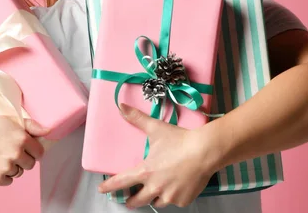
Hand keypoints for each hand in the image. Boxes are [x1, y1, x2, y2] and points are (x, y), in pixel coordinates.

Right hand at [0, 116, 49, 185]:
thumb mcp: (10, 120)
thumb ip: (31, 126)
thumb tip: (48, 131)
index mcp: (21, 138)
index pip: (39, 152)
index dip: (32, 150)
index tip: (24, 148)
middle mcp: (15, 153)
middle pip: (30, 164)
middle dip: (22, 158)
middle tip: (8, 150)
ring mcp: (6, 167)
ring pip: (19, 173)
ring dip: (12, 167)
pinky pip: (9, 180)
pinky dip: (3, 175)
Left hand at [98, 104, 219, 208]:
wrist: (206, 151)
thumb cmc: (179, 140)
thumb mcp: (155, 128)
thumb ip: (137, 118)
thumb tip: (121, 106)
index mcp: (145, 171)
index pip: (121, 182)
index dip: (110, 187)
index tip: (102, 190)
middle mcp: (155, 187)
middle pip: (137, 201)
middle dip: (131, 201)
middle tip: (128, 200)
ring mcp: (170, 196)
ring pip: (157, 202)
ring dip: (153, 198)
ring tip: (154, 193)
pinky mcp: (183, 200)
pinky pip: (174, 201)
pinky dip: (172, 196)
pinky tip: (176, 187)